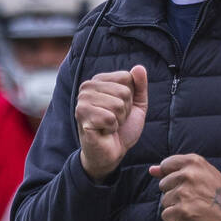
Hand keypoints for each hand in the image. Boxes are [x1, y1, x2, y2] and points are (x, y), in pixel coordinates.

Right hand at [75, 65, 148, 182]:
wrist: (111, 152)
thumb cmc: (122, 128)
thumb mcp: (137, 105)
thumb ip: (139, 86)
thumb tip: (139, 68)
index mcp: (99, 80)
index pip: (127, 77)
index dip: (131, 97)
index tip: (121, 108)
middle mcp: (87, 87)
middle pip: (124, 92)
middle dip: (126, 110)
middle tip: (115, 119)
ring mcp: (82, 101)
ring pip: (117, 105)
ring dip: (119, 120)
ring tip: (109, 125)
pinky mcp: (81, 115)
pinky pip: (110, 118)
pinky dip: (112, 128)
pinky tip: (103, 131)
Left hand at [149, 154, 220, 220]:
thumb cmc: (217, 193)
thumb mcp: (202, 173)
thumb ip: (176, 169)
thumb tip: (151, 170)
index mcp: (193, 162)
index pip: (166, 165)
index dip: (173, 177)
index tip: (186, 184)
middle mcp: (187, 175)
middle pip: (163, 185)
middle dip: (174, 193)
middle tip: (194, 198)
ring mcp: (184, 194)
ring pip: (164, 201)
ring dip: (176, 207)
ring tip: (194, 208)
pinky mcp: (182, 212)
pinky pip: (166, 215)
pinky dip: (175, 219)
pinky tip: (190, 217)